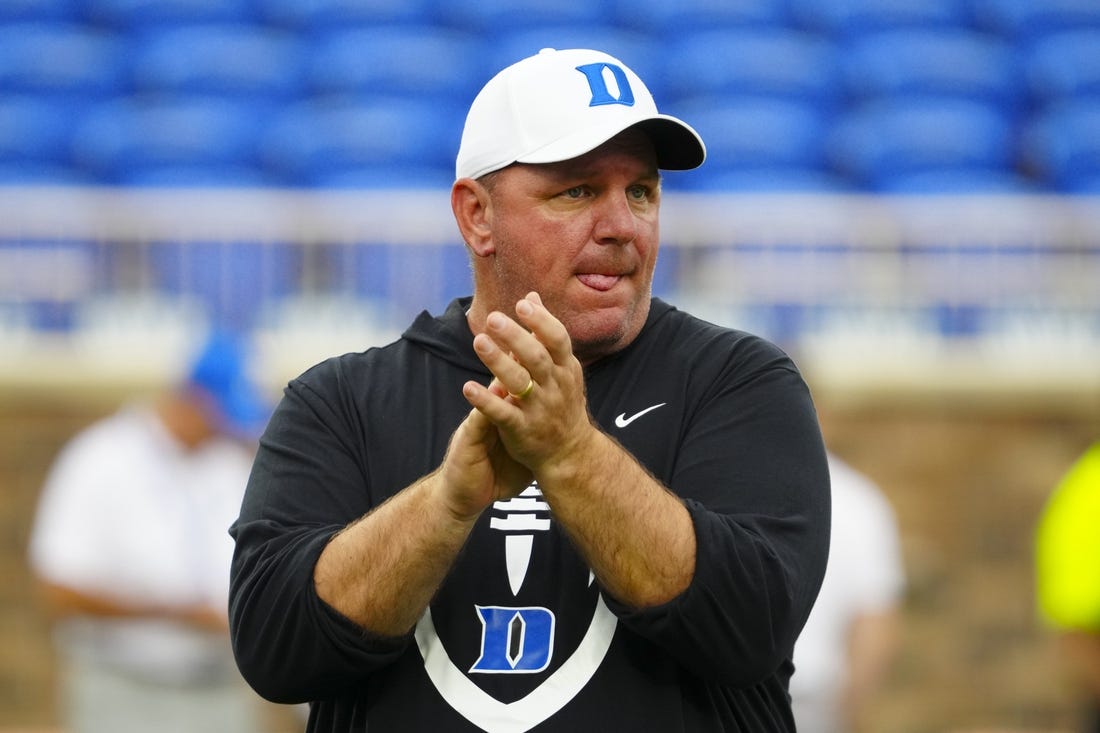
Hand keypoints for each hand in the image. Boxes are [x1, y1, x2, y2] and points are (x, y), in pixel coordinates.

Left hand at [461, 292, 594, 478]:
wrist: (571, 452)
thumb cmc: (562, 401)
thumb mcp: (561, 366)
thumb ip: (544, 333)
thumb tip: (531, 297)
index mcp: (565, 368)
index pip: (557, 340)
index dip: (542, 321)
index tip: (522, 304)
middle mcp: (555, 386)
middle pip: (536, 357)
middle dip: (515, 337)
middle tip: (493, 318)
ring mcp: (539, 409)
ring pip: (519, 383)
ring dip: (498, 362)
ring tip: (478, 341)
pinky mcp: (522, 430)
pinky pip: (503, 414)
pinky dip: (485, 401)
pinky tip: (467, 388)